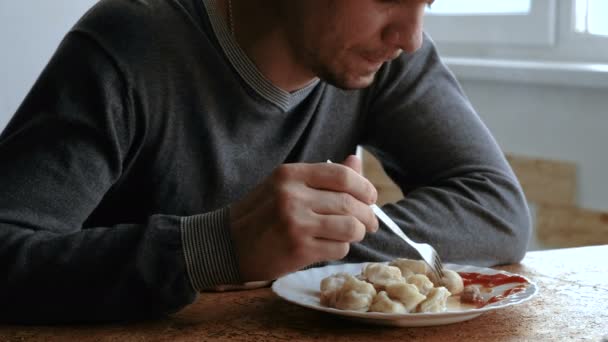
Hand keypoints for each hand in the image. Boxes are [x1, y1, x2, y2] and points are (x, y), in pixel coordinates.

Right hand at [229, 155, 378, 281]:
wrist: (225, 244)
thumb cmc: (259, 213)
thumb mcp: (285, 186)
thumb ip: (322, 176)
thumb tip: (356, 160)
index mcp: (290, 174)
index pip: (342, 175)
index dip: (365, 187)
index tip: (370, 198)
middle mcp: (293, 195)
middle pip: (351, 203)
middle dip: (368, 215)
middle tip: (370, 223)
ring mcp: (296, 223)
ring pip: (350, 227)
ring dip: (358, 233)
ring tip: (352, 234)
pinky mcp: (298, 249)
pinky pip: (338, 248)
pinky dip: (341, 249)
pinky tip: (329, 247)